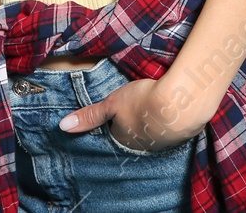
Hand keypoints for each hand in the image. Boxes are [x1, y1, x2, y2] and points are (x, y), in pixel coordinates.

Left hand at [58, 75, 210, 153]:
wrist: (182, 100)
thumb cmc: (142, 101)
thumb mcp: (112, 103)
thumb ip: (90, 115)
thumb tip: (62, 126)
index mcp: (124, 139)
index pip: (115, 132)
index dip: (116, 120)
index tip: (120, 109)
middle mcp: (143, 146)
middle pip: (135, 134)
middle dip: (135, 122)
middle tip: (137, 106)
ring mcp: (164, 141)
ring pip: (154, 132)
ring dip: (154, 120)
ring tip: (155, 104)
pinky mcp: (182, 133)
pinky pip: (172, 127)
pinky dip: (170, 118)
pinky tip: (172, 106)